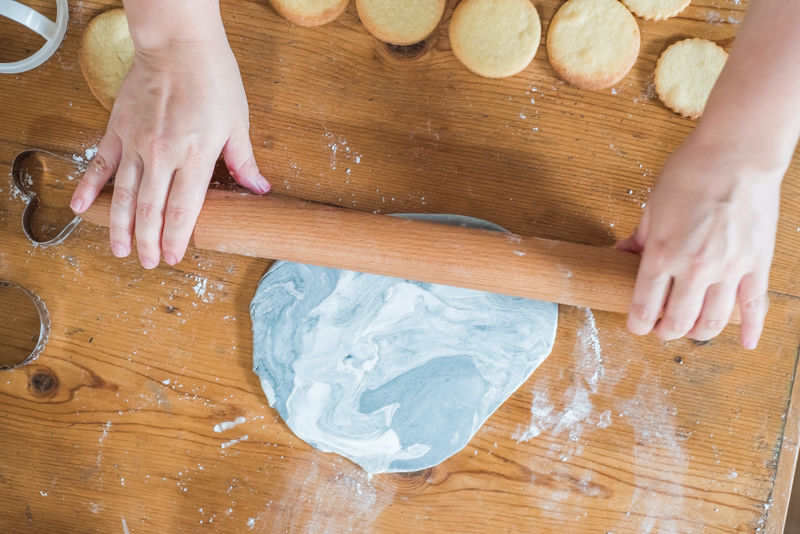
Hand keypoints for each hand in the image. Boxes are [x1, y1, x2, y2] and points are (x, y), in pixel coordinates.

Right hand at [70, 16, 268, 268]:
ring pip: (124, 195)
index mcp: (196, 157)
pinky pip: (100, 164)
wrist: (178, 44)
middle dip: (149, 241)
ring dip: (121, 226)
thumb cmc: (213, 80)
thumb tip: (259, 189)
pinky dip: (90, 188)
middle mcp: (163, 156)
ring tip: (120, 250)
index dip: (178, 238)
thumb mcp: (238, 122)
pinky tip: (82, 209)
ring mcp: (136, 144)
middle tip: (148, 263)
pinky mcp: (118, 130)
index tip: (175, 258)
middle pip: (152, 210)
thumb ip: (243, 161)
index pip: (184, 210)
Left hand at [617, 134, 781, 348]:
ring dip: (698, 333)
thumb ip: (639, 237)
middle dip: (664, 332)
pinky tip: (746, 343)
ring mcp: (729, 269)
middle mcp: (694, 269)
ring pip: (713, 322)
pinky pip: (755, 306)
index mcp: (662, 254)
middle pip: (677, 323)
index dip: (637, 324)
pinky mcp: (757, 264)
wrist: (738, 153)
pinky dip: (751, 329)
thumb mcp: (652, 205)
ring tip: (691, 328)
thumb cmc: (691, 172)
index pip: (643, 307)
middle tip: (661, 328)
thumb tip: (621, 254)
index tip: (636, 325)